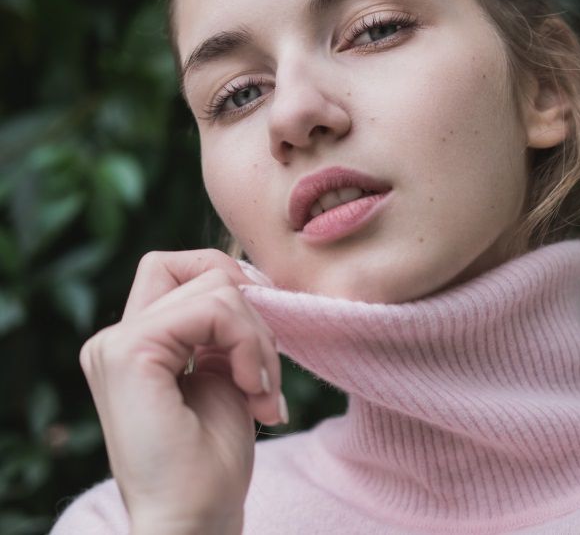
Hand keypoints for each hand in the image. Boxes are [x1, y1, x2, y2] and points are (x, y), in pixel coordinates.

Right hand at [79, 249, 285, 533]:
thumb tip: (250, 277)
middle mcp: (116, 338)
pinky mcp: (130, 352)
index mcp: (135, 344)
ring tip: (261, 392)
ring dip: (259, 339)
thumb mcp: (224, 374)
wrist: (195, 519)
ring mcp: (117, 344)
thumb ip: (223, 328)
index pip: (181, 269)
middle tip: (265, 371)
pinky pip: (213, 308)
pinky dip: (250, 345)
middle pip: (200, 268)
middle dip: (252, 310)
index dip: (231, 285)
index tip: (262, 337)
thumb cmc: (212, 461)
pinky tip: (252, 392)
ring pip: (217, 286)